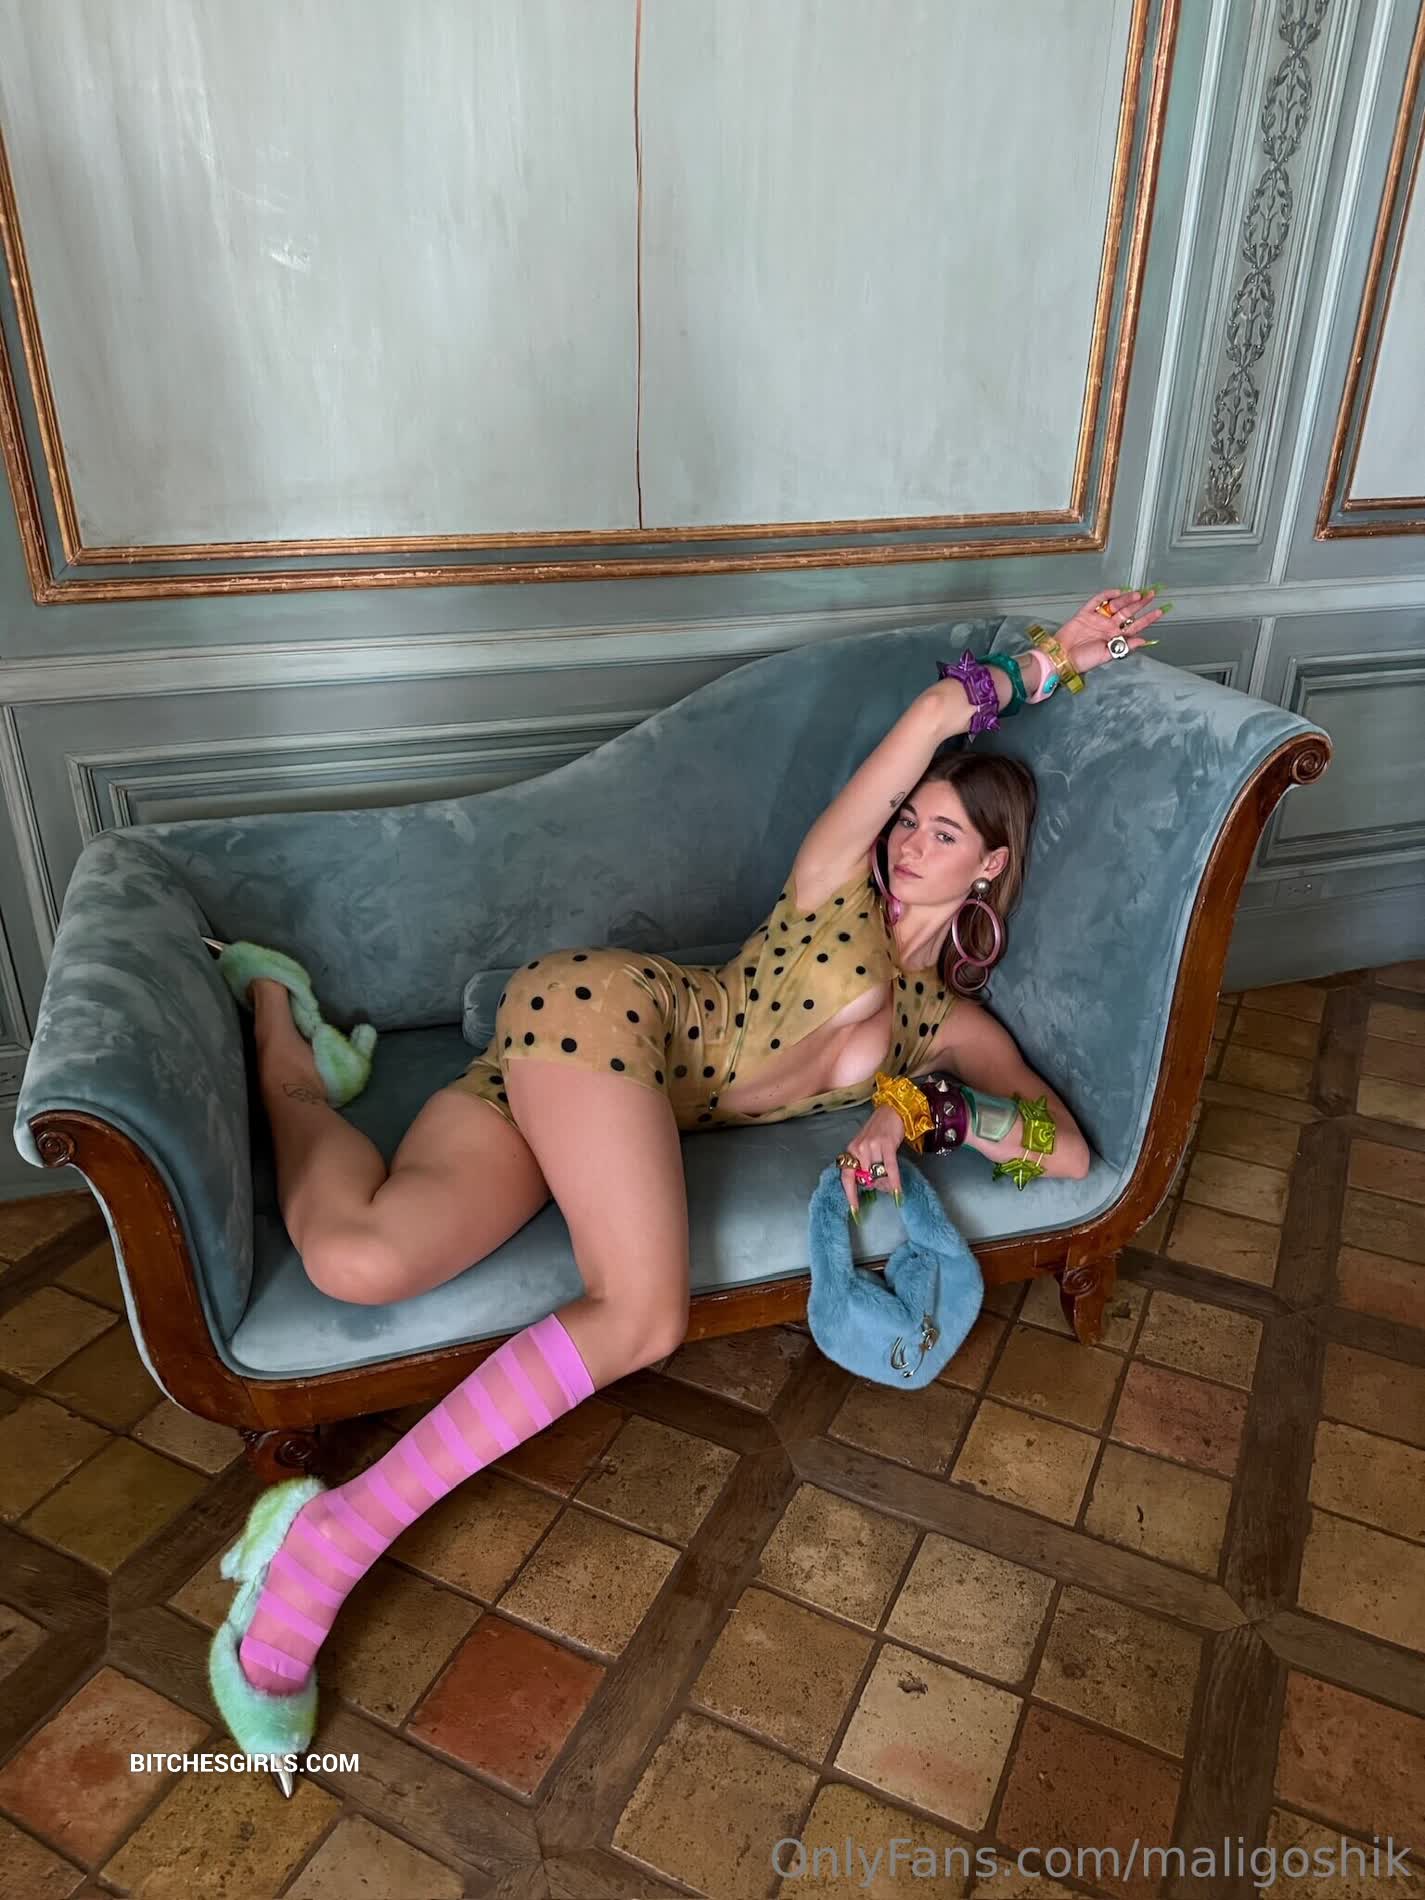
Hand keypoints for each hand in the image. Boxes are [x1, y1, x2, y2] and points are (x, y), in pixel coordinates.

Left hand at [838, 1105, 907, 1217]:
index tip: (854, 1210)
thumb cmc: (879, 1130)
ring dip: (886, 1184)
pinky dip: (894, 1181)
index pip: (847, 1176)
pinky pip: (890, 1168)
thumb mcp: (866, 1146)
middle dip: (875, 1187)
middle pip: (865, 1179)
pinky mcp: (886, 1145)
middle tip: (884, 1188)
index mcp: (852, 1150)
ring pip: (878, 1175)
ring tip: (892, 1185)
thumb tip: (870, 1185)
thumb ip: (865, 1164)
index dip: (850, 1194)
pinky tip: (898, 1192)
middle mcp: (859, 1148)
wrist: (891, 1111)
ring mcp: (872, 1146)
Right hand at [1050, 588, 1167, 680]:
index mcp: (1115, 638)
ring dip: (1126, 599)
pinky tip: (1116, 592)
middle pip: (1128, 612)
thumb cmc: (1084, 660)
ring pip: (1115, 605)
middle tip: (1151, 594)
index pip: (1135, 626)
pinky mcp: (1085, 613)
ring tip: (1137, 594)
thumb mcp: (1108, 656)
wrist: (1063, 657)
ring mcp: (1098, 619)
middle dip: (1140, 603)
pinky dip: (1106, 595)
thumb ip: (1125, 647)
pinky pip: (1097, 601)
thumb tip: (1143, 640)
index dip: (1147, 618)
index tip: (1160, 611)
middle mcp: (1108, 626)